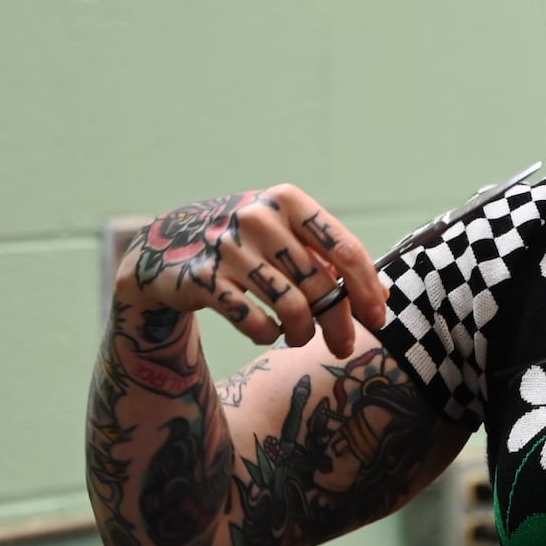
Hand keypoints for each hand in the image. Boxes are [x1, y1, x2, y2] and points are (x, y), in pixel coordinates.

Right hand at [118, 185, 386, 356]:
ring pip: (293, 307)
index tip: (378, 318)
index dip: (368, 289)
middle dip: (339, 322)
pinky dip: (269, 335)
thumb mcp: (284, 236)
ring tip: (301, 337)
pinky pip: (256, 322)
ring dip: (304, 332)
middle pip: (321, 284)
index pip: (345, 249)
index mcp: (287, 201)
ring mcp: (229, 248)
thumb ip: (328, 259)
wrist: (164, 250)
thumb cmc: (244, 245)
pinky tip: (269, 333)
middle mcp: (258, 217)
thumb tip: (382, 297)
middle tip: (343, 345)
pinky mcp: (204, 280)